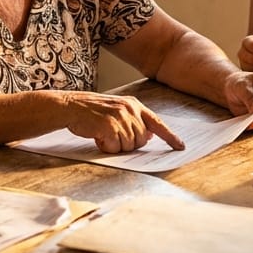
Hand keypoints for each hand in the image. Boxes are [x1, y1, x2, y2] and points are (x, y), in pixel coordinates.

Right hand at [64, 92, 183, 152]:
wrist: (71, 106)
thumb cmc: (92, 111)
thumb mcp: (117, 110)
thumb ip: (134, 121)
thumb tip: (148, 136)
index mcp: (134, 105)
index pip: (157, 122)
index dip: (170, 136)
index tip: (180, 146)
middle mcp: (130, 110)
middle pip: (141, 140)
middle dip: (128, 143)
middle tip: (111, 135)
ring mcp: (120, 117)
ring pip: (129, 146)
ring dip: (115, 146)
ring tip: (103, 134)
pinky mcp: (110, 126)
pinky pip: (115, 148)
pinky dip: (106, 147)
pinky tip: (98, 137)